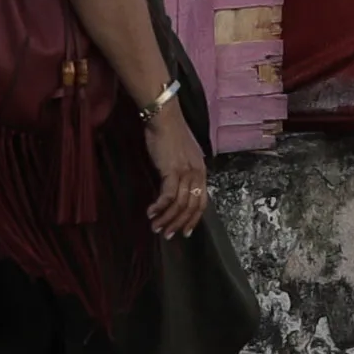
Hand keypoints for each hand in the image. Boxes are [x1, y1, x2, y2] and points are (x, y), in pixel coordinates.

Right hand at [145, 108, 213, 237]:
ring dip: (166, 219)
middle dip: (179, 224)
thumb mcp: (182, 156)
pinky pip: (168, 195)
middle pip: (192, 206)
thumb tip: (176, 189)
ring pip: (180, 204)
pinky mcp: (172, 170)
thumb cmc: (170, 135)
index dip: (193, 219)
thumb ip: (183, 172)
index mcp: (201, 171)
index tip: (185, 232)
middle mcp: (197, 173)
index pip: (202, 202)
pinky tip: (150, 212)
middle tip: (166, 235)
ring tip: (155, 227)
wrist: (164, 118)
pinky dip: (159, 207)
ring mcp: (185, 172)